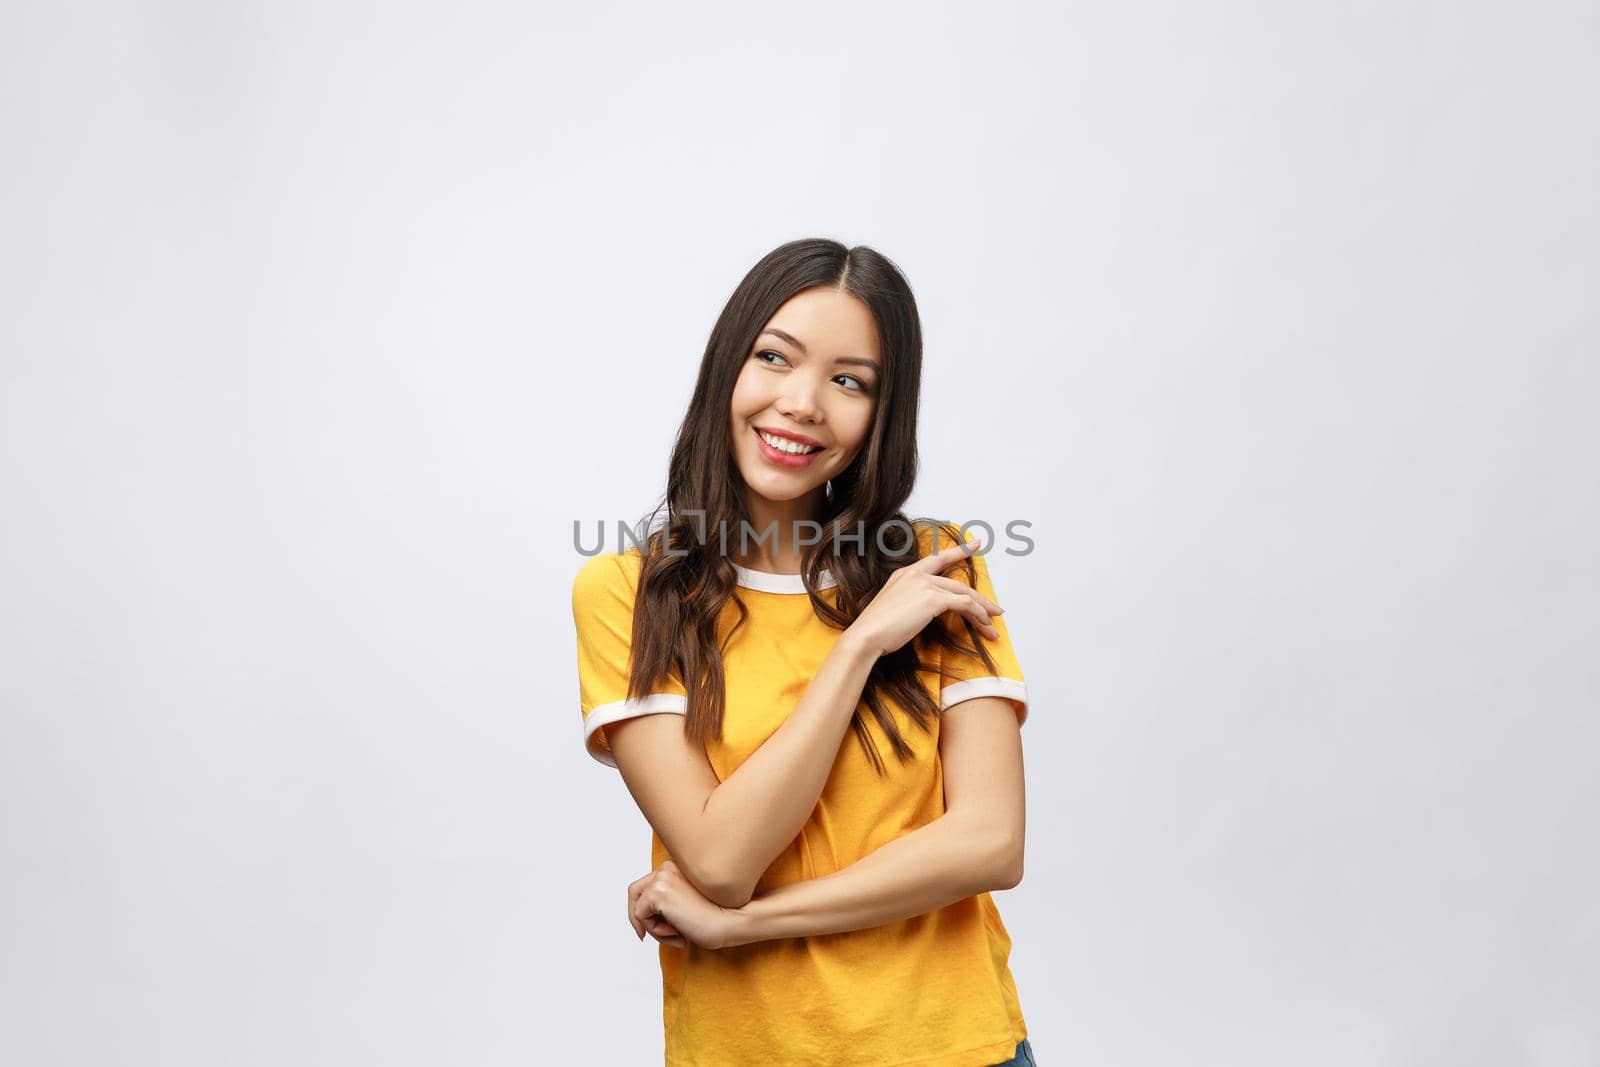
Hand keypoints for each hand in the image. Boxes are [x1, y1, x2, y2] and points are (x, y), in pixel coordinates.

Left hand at [627, 860, 739, 950]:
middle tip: (645, 936)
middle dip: (641, 918)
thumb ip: (669, 901)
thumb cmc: (716, 918)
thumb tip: (642, 917)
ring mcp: (662, 877)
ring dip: (654, 928)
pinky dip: (656, 931)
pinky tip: (678, 932)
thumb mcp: (688, 904)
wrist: (731, 921)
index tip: (653, 928)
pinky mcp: (657, 892)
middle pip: (635, 892)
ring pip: (638, 908)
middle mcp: (668, 867)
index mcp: (677, 866)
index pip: (648, 884)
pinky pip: (640, 917)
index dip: (646, 909)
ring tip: (678, 934)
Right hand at [845, 536, 1004, 656]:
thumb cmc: (875, 629)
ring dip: (982, 610)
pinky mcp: (933, 599)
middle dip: (980, 597)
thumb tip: (922, 612)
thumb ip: (909, 603)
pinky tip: (984, 625)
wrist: (866, 635)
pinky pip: (964, 604)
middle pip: (957, 582)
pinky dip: (977, 614)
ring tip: (993, 624)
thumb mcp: (892, 608)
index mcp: (904, 574)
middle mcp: (916, 574)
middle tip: (995, 607)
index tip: (974, 545)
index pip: (937, 559)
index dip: (958, 552)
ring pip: (964, 593)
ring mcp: (925, 584)